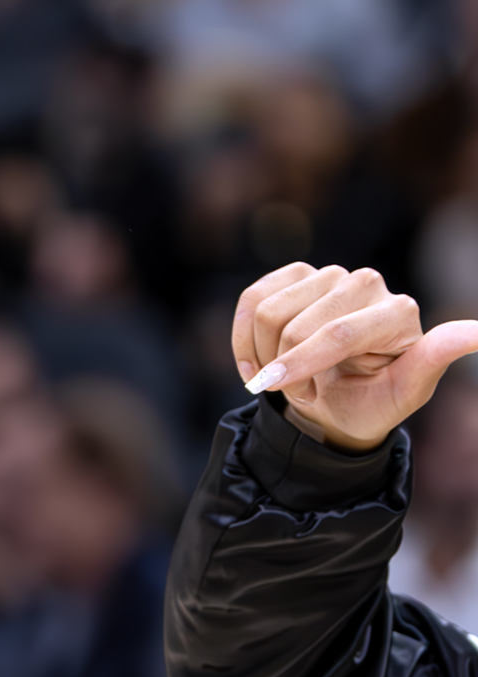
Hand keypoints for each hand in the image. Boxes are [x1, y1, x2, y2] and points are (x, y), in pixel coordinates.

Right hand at [233, 263, 477, 453]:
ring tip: (282, 378)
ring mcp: (330, 275)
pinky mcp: (296, 274)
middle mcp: (369, 284)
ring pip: (268, 311)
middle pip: (295, 324)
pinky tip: (258, 360)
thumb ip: (434, 360)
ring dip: (262, 356)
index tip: (276, 392)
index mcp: (400, 312)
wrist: (336, 400)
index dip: (300, 365)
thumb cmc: (372, 402)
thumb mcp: (403, 394)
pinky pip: (251, 300)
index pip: (337, 333)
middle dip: (284, 368)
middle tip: (299, 394)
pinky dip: (242, 337)